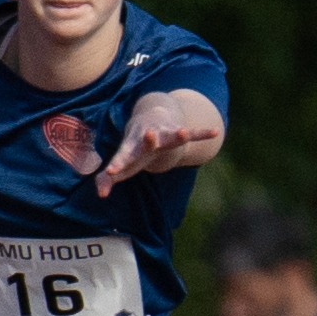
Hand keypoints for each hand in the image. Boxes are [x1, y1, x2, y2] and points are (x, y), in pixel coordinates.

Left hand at [96, 92, 223, 194]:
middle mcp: (147, 139)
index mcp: (131, 148)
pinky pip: (193, 134)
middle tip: (150, 135)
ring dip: (177, 134)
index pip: (123, 157)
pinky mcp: (177, 132)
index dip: (117, 164)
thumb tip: (101, 194)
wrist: (147, 121)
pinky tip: (214, 132)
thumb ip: (105, 179)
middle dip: (150, 139)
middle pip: (148, 140)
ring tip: (183, 133)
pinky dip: (202, 133)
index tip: (110, 171)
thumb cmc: (132, 149)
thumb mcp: (120, 163)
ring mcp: (163, 135)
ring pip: (171, 134)